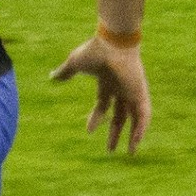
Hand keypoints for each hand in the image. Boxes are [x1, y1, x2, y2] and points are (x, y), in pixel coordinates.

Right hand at [51, 35, 149, 153]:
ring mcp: (132, 91)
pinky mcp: (140, 93)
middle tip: (111, 150)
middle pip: (120, 115)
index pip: (103, 105)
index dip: (96, 118)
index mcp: (107, 82)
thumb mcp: (75, 64)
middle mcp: (121, 88)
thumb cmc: (94, 51)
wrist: (112, 42)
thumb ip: (65, 72)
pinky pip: (144, 115)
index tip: (89, 131)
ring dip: (132, 136)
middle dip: (115, 132)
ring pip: (135, 118)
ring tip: (130, 153)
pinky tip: (136, 142)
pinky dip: (141, 129)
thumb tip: (51, 76)